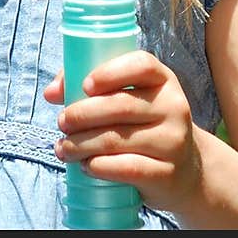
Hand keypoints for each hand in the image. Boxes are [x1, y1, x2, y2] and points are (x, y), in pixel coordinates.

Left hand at [44, 51, 203, 215]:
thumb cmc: (143, 124)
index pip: (141, 64)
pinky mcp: (168, 173)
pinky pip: (128, 168)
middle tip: (61, 122)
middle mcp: (173, 106)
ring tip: (63, 148)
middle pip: (121, 105)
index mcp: (162, 79)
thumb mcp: (128, 97)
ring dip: (82, 144)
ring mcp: (174, 141)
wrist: (186, 169)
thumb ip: (88, 86)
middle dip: (82, 114)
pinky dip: (100, 167)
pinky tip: (86, 165)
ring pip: (118, 139)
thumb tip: (51, 92)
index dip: (110, 72)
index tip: (84, 85)